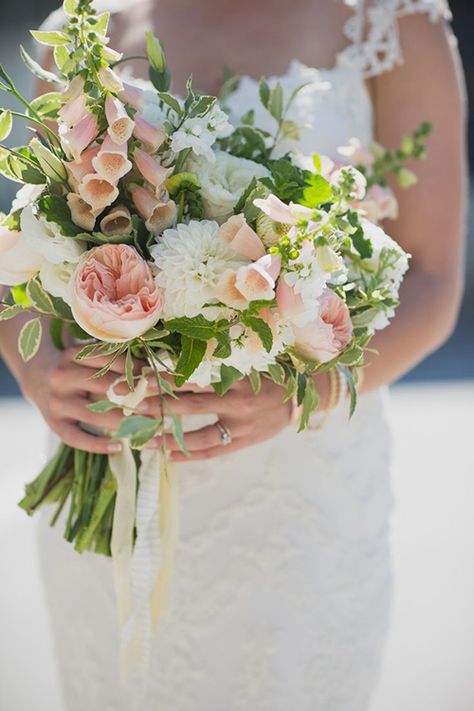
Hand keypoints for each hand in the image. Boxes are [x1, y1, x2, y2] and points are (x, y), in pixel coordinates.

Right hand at [21, 344, 142, 454]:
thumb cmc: (75, 366)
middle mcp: (62, 377)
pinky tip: (118, 446)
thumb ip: (112, 359)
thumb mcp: (86, 355)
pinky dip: (97, 445)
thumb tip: (151, 371)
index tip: (154, 378)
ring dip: (123, 421)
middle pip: (103, 387)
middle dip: (133, 396)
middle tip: (157, 406)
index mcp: (72, 355)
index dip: (134, 369)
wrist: (37, 377)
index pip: (108, 360)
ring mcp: (56, 402)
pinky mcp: (53, 423)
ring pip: (94, 414)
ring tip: (146, 427)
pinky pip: (76, 438)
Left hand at [142, 375, 295, 461]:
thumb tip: (178, 359)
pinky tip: (167, 456)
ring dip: (170, 439)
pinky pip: (212, 452)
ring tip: (143, 440)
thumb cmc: (268, 376)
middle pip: (193, 405)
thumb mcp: (246, 365)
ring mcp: (241, 426)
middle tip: (132, 406)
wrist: (298, 399)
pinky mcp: (243, 442)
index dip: (169, 378)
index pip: (197, 377)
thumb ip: (217, 365)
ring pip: (200, 435)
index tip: (143, 375)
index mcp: (237, 378)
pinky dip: (189, 455)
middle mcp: (238, 402)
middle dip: (161, 406)